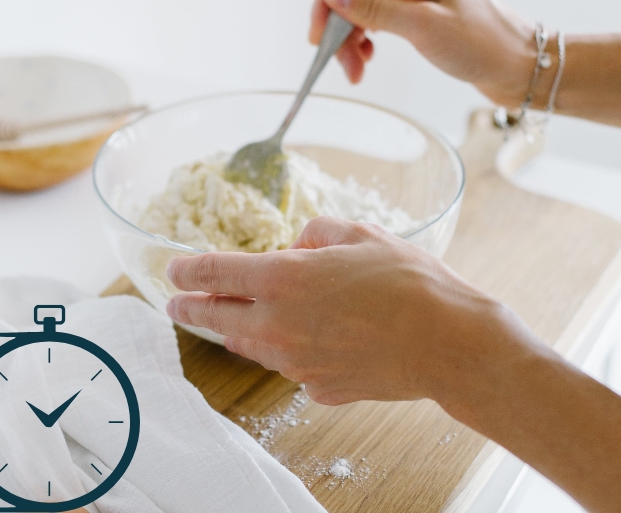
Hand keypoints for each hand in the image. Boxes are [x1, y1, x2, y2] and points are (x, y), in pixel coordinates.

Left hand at [166, 216, 535, 407]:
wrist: (448, 343)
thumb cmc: (408, 283)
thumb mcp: (359, 235)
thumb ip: (314, 234)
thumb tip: (297, 247)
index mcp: (283, 279)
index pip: (214, 273)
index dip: (187, 271)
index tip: (172, 271)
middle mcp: (279, 325)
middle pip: (217, 319)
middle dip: (191, 309)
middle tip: (178, 304)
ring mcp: (296, 363)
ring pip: (251, 345)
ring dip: (241, 330)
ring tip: (239, 318)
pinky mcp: (316, 387)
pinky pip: (290, 365)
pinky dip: (288, 349)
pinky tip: (310, 338)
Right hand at [310, 0, 535, 106]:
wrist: (521, 66)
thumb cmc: (484, 45)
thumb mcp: (423, 28)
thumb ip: (375, 9)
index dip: (328, 3)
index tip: (318, 38)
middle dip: (341, 29)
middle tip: (340, 64)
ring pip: (365, 9)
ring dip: (352, 40)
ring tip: (356, 70)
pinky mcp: (422, 12)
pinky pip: (381, 20)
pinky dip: (368, 40)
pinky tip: (368, 58)